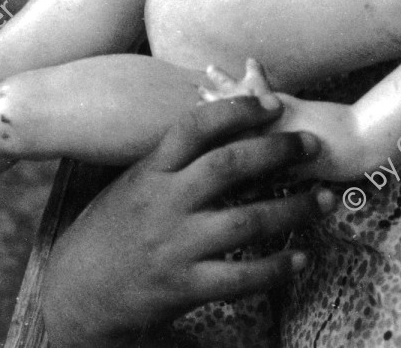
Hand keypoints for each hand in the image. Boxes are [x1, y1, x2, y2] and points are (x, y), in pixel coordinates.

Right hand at [41, 95, 332, 347]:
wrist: (74, 297)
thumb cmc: (108, 234)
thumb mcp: (131, 186)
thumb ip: (171, 161)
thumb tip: (221, 128)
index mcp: (149, 173)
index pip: (195, 128)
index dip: (237, 111)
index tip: (274, 103)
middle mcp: (162, 205)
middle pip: (228, 166)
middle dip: (276, 150)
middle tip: (312, 143)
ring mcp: (173, 247)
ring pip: (245, 222)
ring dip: (293, 209)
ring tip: (326, 199)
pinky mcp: (182, 288)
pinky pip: (240, 277)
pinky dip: (276, 268)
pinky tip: (302, 258)